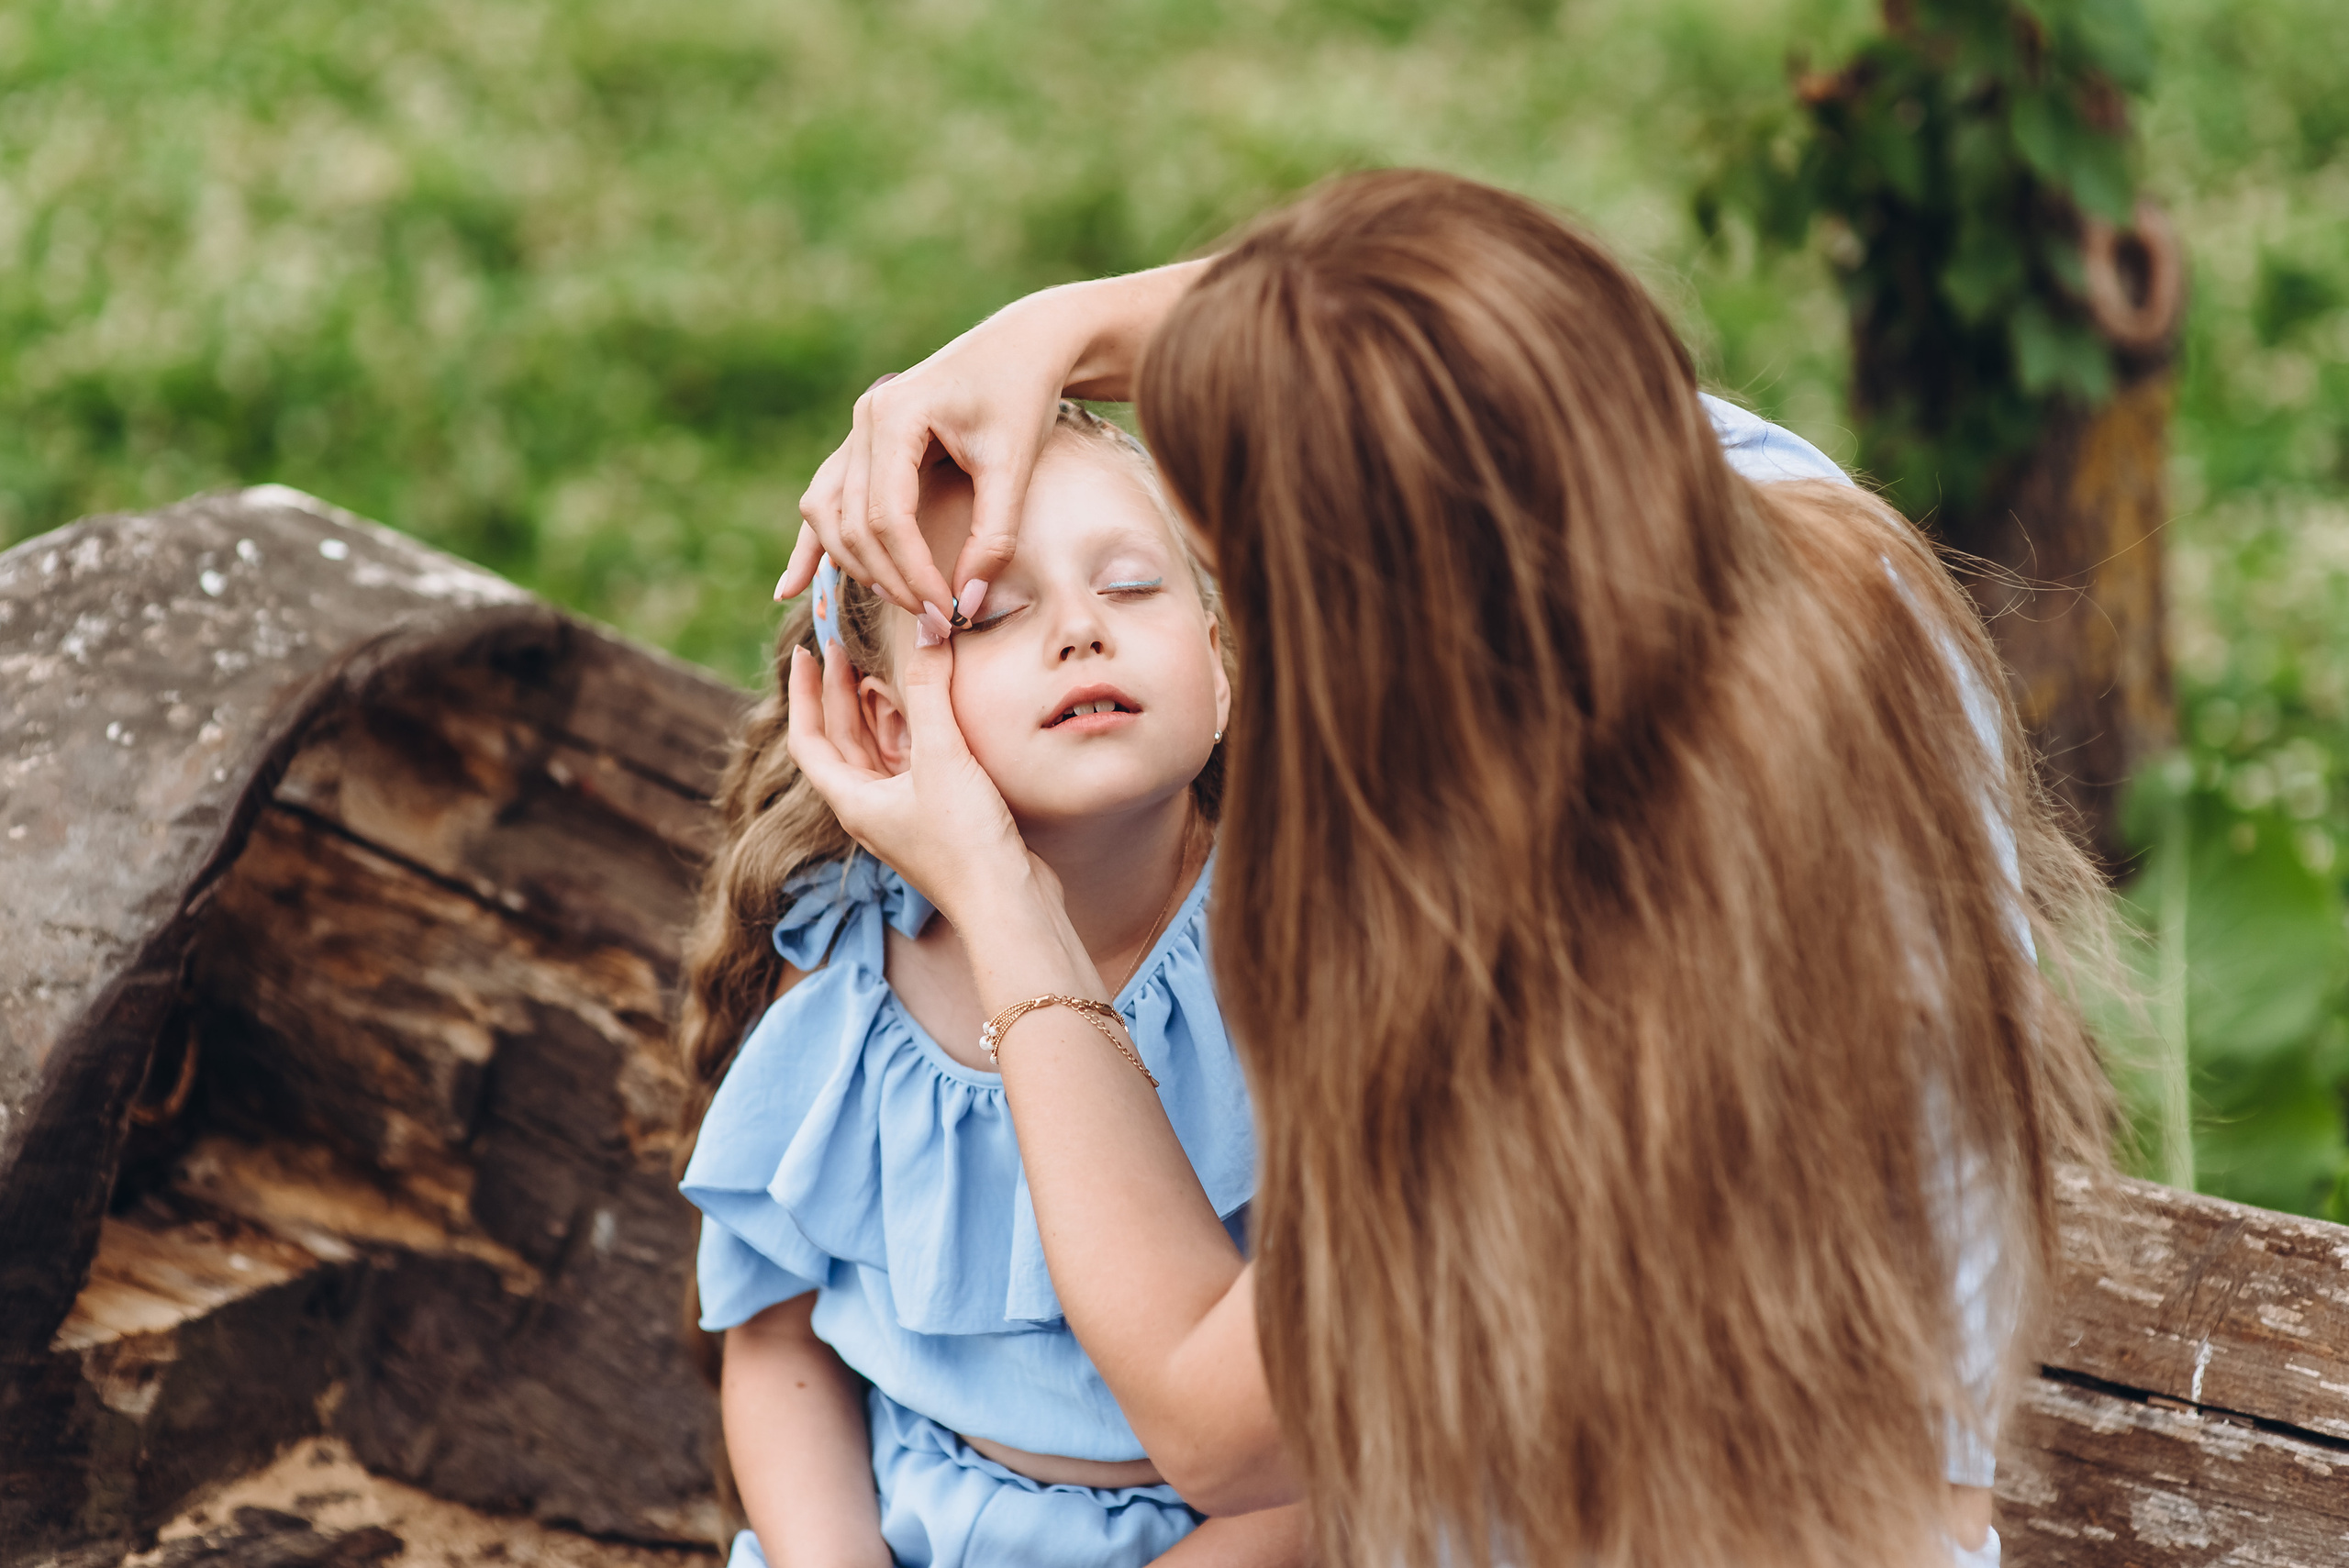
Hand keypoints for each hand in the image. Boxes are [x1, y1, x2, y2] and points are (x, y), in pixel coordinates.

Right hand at [783, 260, 1213, 618]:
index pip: (886, 515)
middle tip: (932, 619)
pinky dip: (812, 544)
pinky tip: (789, 589)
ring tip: (898, 602)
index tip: (945, 611)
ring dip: (855, 565)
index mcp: (896, 414)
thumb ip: (993, 536)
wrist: (1023, 346)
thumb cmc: (1023, 397)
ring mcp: (858, 430)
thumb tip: (967, 606)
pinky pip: (827, 498)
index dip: (911, 572)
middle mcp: (865, 419)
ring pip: (828, 513)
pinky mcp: (864, 444)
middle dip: (888, 577)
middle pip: (852, 521)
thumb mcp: (1016, 465)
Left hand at [783, 635, 1032, 931]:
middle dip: (839, 693)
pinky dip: (911, 732)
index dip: (804, 693)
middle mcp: (871, 808)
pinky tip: (923, 711)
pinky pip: (910, 764)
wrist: (1008, 903)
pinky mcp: (937, 817)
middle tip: (842, 648)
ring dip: (874, 711)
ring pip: (876, 752)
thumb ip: (930, 691)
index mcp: (853, 800)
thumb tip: (926, 630)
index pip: (808, 739)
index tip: (807, 654)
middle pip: (841, 742)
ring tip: (875, 671)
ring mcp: (904, 814)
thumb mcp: (942, 757)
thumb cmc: (965, 842)